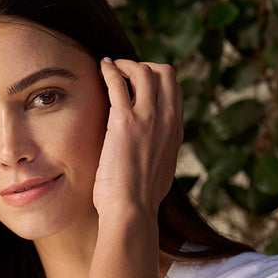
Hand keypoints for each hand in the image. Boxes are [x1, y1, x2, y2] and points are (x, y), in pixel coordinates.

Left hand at [93, 59, 182, 219]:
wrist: (132, 212)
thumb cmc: (139, 202)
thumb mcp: (160, 173)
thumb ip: (160, 154)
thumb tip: (153, 154)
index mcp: (176, 132)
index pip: (175, 90)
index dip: (158, 81)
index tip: (139, 84)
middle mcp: (167, 120)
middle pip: (165, 73)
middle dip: (145, 66)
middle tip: (125, 72)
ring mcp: (148, 118)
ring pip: (144, 71)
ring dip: (126, 64)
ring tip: (111, 67)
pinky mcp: (124, 121)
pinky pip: (118, 82)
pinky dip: (110, 70)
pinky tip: (101, 69)